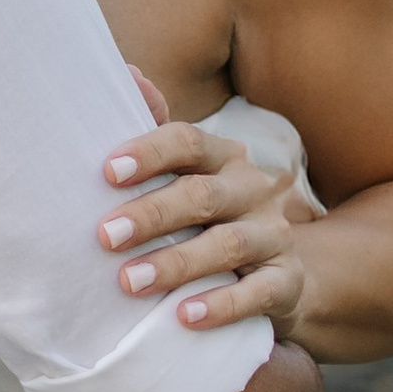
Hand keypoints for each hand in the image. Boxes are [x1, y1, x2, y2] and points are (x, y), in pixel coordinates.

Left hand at [98, 112, 309, 339]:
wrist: (281, 274)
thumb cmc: (211, 218)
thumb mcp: (187, 177)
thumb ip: (157, 134)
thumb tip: (129, 74)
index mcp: (222, 156)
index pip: (187, 141)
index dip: (149, 152)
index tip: (107, 173)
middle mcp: (253, 188)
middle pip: (202, 194)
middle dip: (151, 214)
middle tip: (104, 236)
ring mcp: (275, 235)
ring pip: (227, 244)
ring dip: (176, 263)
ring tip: (130, 282)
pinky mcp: (288, 282)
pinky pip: (259, 293)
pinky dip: (222, 305)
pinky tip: (185, 317)